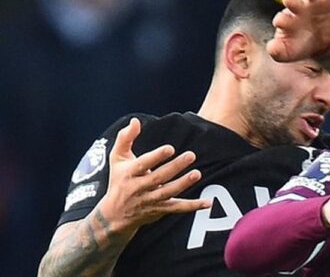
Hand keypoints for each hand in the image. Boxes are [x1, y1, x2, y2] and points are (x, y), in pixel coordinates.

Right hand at [98, 118, 211, 232]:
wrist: (114, 216)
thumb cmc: (119, 180)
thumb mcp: (117, 159)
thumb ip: (125, 138)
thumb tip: (135, 121)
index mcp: (129, 173)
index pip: (143, 164)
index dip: (157, 157)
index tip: (170, 148)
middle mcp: (139, 188)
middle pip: (159, 177)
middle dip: (175, 167)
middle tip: (191, 155)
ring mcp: (150, 200)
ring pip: (168, 192)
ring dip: (183, 183)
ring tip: (197, 173)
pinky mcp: (160, 210)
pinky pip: (177, 208)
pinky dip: (193, 206)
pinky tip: (208, 203)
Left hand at [267, 0, 329, 61]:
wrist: (320, 43)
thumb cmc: (300, 44)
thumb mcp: (288, 53)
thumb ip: (278, 52)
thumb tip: (271, 48)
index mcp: (287, 21)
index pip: (282, 19)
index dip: (282, 21)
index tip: (281, 23)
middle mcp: (298, 9)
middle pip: (293, 3)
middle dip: (291, 2)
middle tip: (288, 0)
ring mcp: (313, 3)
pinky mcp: (328, 0)